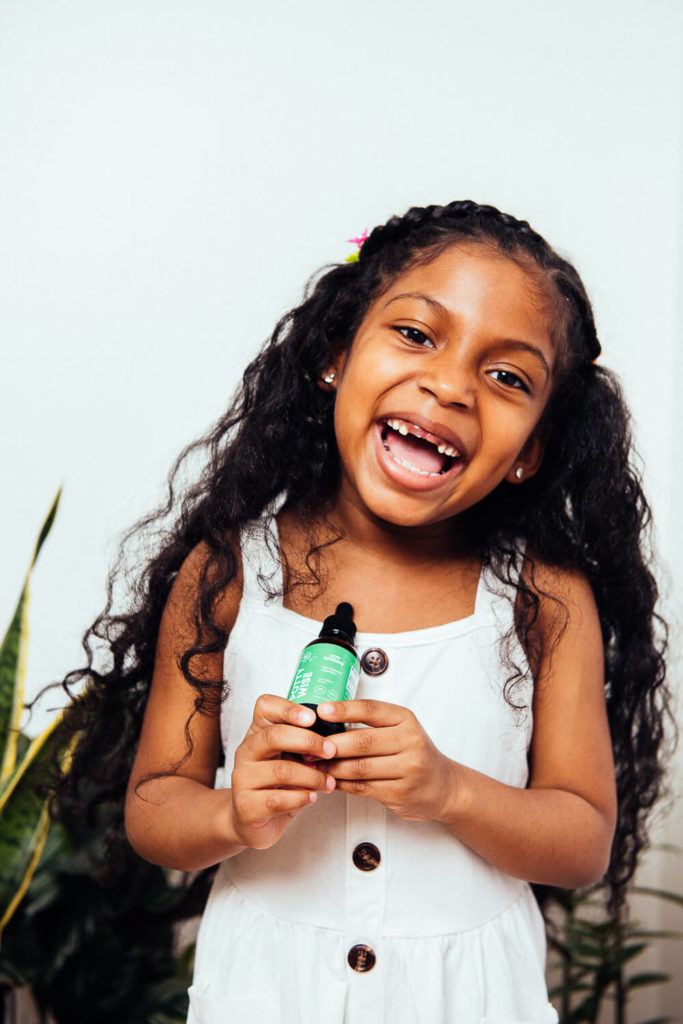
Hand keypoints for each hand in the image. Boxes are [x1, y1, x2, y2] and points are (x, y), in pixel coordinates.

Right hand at [229, 694, 336, 849]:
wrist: (251, 821)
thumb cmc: (277, 785)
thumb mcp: (289, 758)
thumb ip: (304, 745)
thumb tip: (337, 736)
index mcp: (258, 733)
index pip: (265, 707)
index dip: (289, 708)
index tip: (314, 717)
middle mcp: (247, 752)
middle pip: (274, 736)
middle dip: (309, 741)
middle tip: (331, 751)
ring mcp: (243, 778)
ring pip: (281, 770)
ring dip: (312, 776)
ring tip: (328, 782)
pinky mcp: (246, 806)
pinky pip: (278, 799)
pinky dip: (301, 798)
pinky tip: (311, 798)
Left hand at [317, 699, 454, 821]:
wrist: (444, 786)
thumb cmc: (414, 753)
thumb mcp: (400, 729)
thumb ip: (371, 724)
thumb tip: (327, 721)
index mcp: (405, 720)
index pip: (370, 710)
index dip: (344, 710)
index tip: (321, 710)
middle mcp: (409, 742)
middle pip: (361, 742)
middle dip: (330, 745)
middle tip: (307, 746)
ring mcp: (407, 769)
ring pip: (359, 768)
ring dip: (331, 768)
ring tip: (312, 765)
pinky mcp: (401, 793)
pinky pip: (363, 788)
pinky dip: (341, 784)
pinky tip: (328, 780)